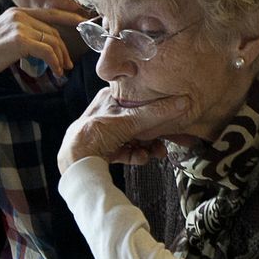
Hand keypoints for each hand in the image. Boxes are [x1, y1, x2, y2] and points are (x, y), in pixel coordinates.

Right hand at [0, 7, 85, 83]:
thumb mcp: (6, 36)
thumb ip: (24, 33)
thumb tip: (46, 42)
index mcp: (16, 12)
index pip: (50, 13)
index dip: (70, 18)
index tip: (84, 24)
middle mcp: (18, 15)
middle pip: (53, 31)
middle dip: (64, 49)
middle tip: (68, 64)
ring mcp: (19, 26)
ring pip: (52, 42)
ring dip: (61, 58)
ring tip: (62, 70)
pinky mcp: (19, 40)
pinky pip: (47, 51)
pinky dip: (55, 63)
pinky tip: (56, 71)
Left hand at [58, 87, 189, 171]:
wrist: (75, 161)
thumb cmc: (95, 133)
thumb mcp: (129, 120)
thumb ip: (156, 113)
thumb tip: (182, 102)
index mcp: (110, 97)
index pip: (139, 99)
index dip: (156, 108)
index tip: (171, 117)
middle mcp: (109, 112)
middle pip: (140, 121)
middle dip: (155, 134)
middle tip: (168, 141)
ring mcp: (108, 132)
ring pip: (136, 137)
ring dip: (148, 146)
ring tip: (157, 153)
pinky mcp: (107, 148)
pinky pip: (128, 150)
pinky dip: (136, 154)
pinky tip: (141, 157)